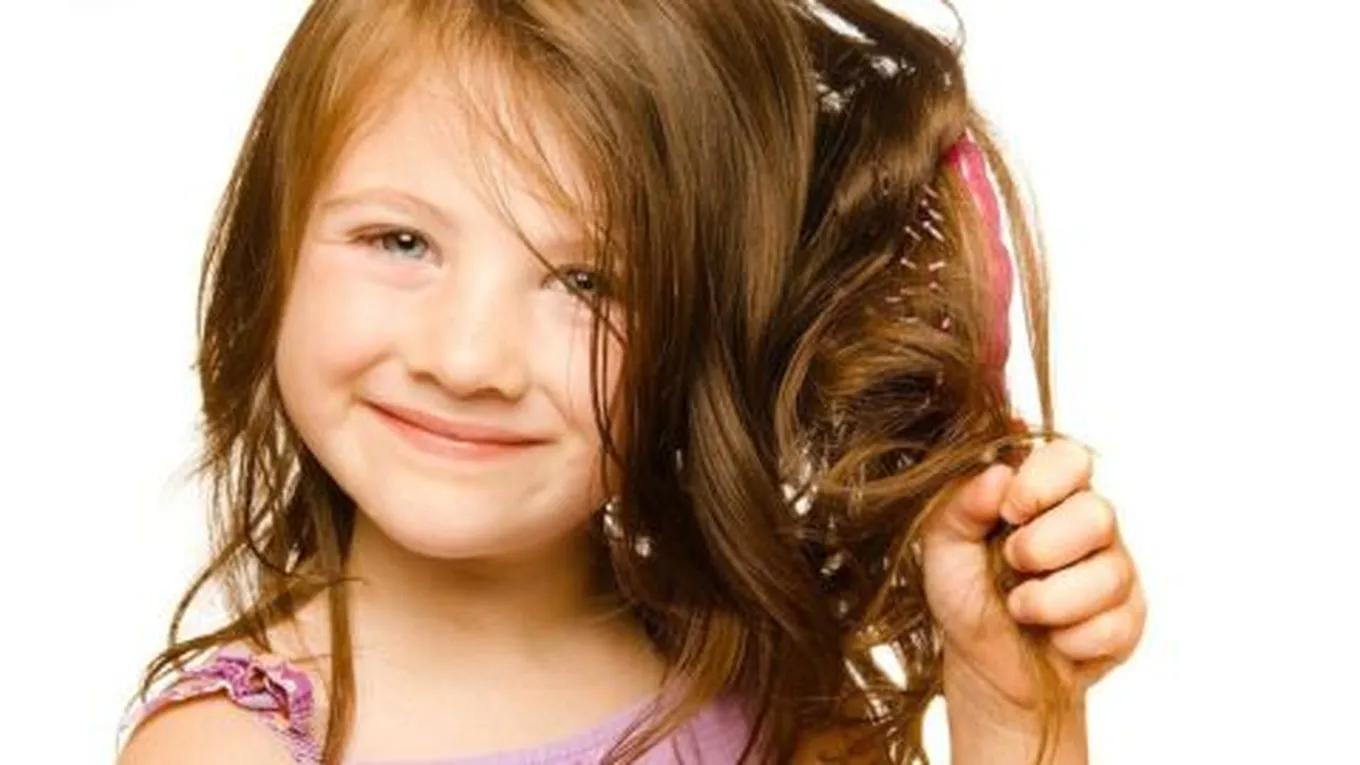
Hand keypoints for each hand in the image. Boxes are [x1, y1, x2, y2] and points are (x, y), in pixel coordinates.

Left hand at [920, 439, 1145, 726]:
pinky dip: (1069, 639)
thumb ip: (961, 505)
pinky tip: (1052, 638)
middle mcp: (1088, 524)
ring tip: (1020, 607)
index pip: (1070, 458)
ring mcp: (1114, 570)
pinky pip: (1114, 626)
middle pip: (1098, 514)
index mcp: (1046, 493)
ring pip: (1109, 575)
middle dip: (1043, 547)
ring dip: (1049, 601)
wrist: (983, 664)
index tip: (1009, 511)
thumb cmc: (966, 594)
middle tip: (1012, 563)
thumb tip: (997, 473)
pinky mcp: (1128, 619)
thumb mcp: (944, 545)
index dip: (1042, 482)